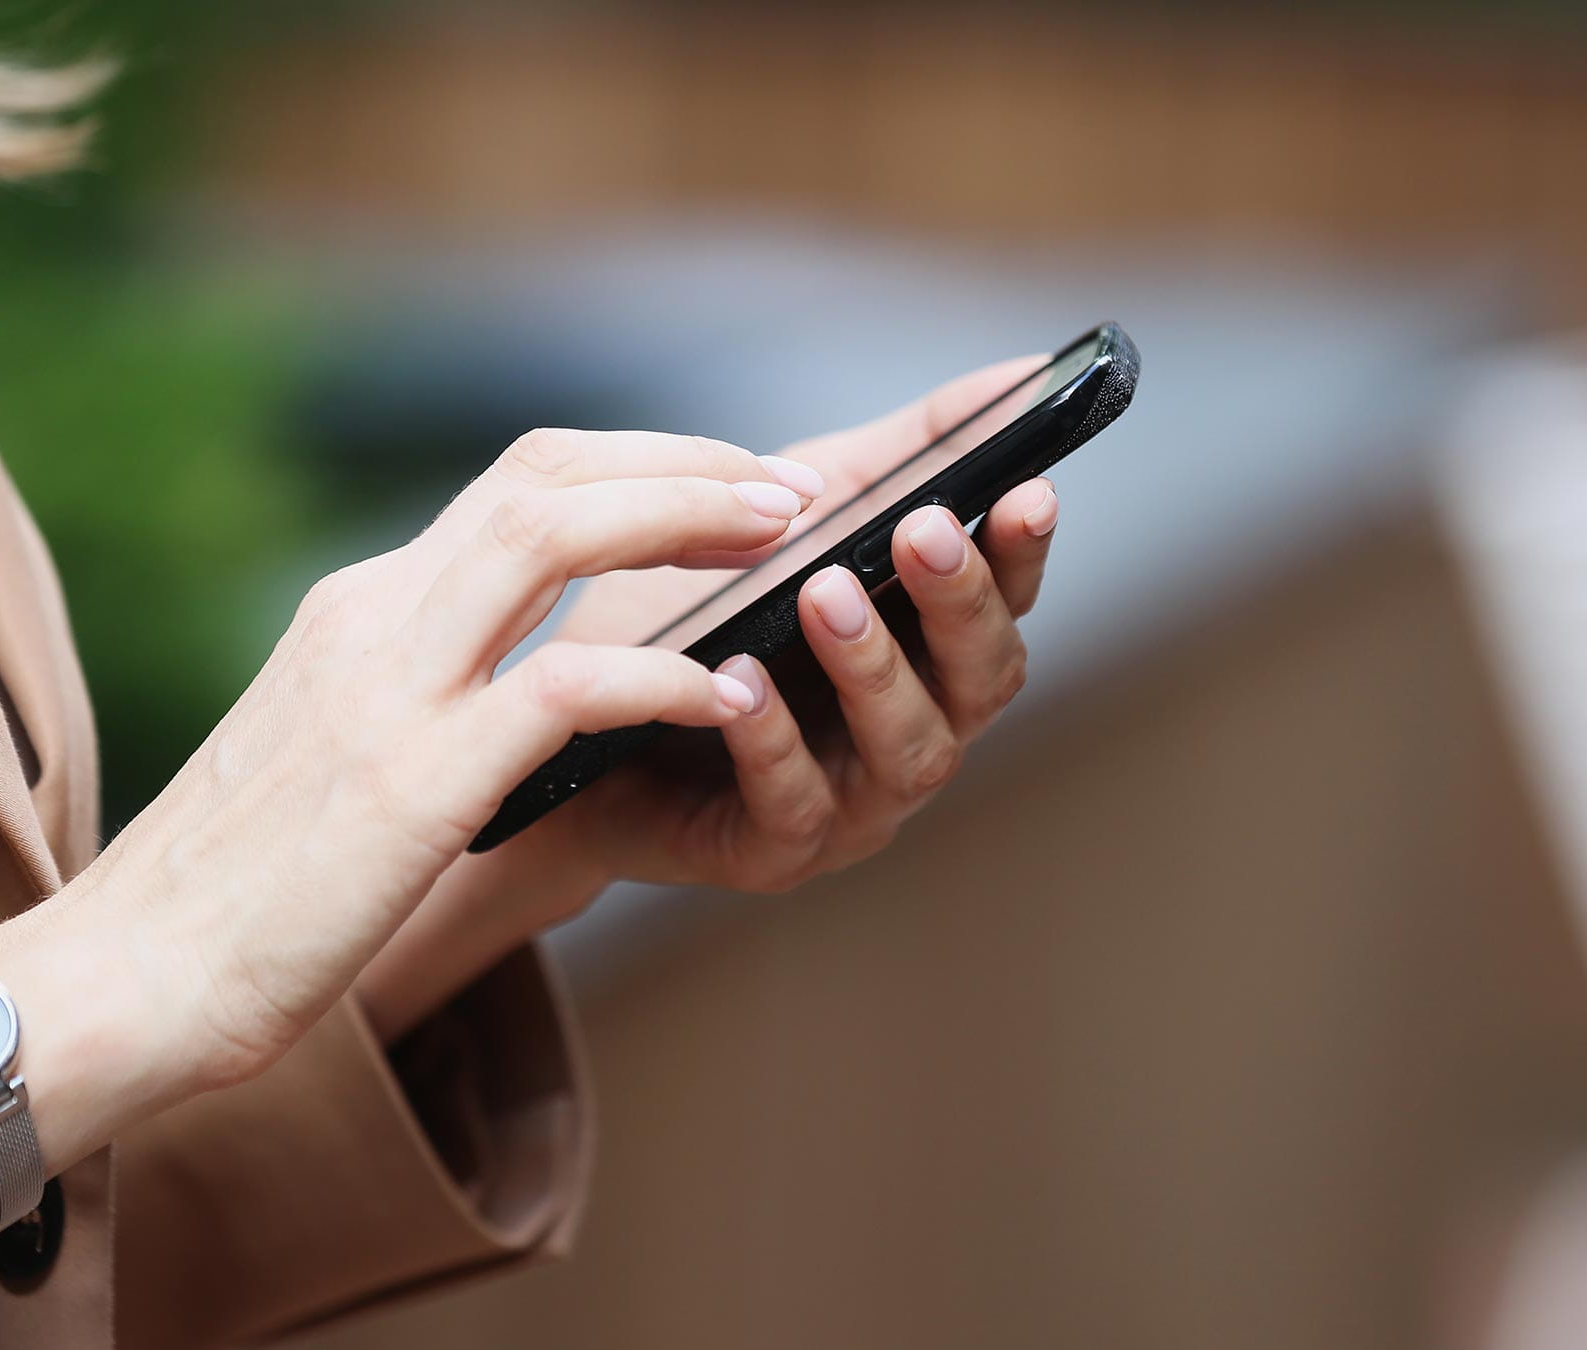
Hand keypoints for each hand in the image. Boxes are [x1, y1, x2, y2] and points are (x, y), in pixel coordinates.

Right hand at [0, 429, 815, 1234]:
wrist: (118, 983)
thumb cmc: (237, 893)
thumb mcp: (338, 757)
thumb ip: (421, 696)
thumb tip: (528, 682)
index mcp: (361, 610)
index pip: (519, 483)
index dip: (642, 465)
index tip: (733, 485)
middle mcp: (372, 619)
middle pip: (547, 475)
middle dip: (684, 466)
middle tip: (792, 490)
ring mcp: (386, 690)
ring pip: (554, 536)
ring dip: (686, 521)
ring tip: (786, 541)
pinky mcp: (409, 783)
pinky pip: (562, 688)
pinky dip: (659, 673)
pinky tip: (726, 691)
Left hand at [360, 357, 1061, 1037]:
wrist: (559, 717)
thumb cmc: (696, 616)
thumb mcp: (797, 513)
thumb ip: (906, 452)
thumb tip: (1023, 373)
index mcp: (929, 649)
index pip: (1007, 601)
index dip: (1022, 551)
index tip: (1027, 489)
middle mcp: (914, 727)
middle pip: (981, 679)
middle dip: (959, 602)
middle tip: (920, 531)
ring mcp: (852, 799)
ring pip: (906, 747)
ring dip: (871, 667)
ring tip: (825, 593)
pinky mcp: (772, 852)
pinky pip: (793, 805)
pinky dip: (773, 741)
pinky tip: (740, 682)